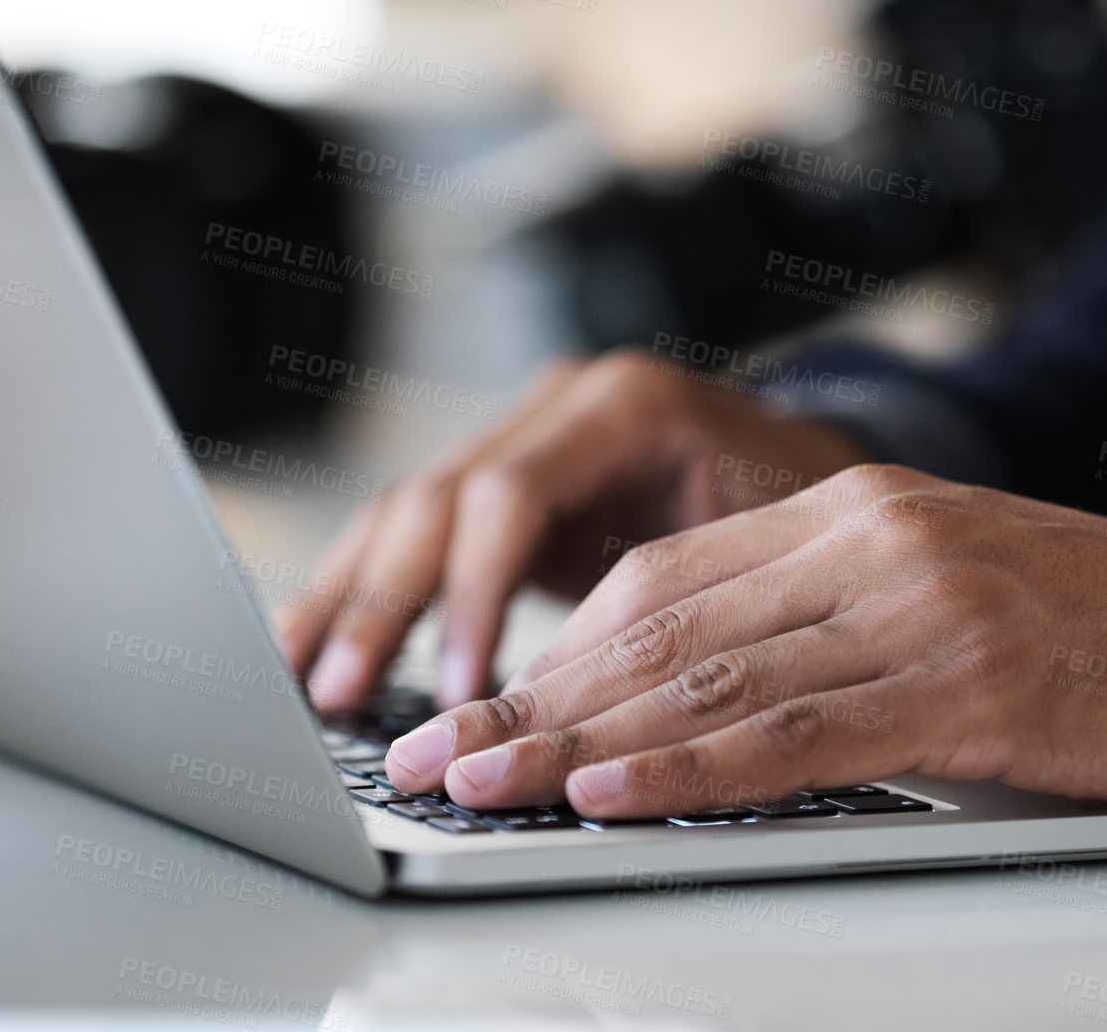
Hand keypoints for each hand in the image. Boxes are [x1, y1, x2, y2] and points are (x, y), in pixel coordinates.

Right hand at [278, 351, 869, 709]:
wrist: (804, 459)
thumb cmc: (795, 508)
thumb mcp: (753, 543)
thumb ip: (671, 602)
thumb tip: (578, 706)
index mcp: (625, 404)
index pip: (509, 493)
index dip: (472, 593)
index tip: (459, 686)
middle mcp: (561, 401)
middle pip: (436, 496)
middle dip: (383, 603)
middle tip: (341, 697)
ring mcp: (527, 427)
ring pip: (408, 507)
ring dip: (350, 596)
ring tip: (301, 680)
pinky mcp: (507, 470)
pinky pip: (422, 525)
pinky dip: (370, 585)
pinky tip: (320, 639)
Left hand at [382, 464, 1106, 816]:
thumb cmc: (1069, 626)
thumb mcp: (922, 591)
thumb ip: (804, 621)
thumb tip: (668, 695)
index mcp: (849, 508)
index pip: (663, 574)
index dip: (560, 646)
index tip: (486, 699)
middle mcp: (867, 541)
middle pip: (661, 622)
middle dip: (537, 694)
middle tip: (442, 749)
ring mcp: (913, 607)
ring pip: (710, 676)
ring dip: (581, 738)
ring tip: (486, 782)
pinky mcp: (961, 683)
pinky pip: (793, 733)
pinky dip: (690, 767)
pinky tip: (611, 794)